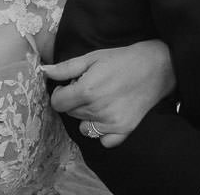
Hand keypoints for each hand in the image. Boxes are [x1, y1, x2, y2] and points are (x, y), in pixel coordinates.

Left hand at [44, 40, 174, 146]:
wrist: (155, 67)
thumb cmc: (121, 59)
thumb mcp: (91, 57)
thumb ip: (66, 68)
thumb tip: (44, 71)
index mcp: (87, 90)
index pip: (58, 103)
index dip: (60, 93)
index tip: (69, 86)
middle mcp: (98, 109)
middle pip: (71, 114)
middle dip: (74, 102)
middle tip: (89, 88)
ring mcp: (111, 122)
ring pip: (84, 127)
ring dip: (86, 116)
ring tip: (99, 101)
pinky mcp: (124, 130)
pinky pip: (103, 141)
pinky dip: (102, 132)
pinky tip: (108, 116)